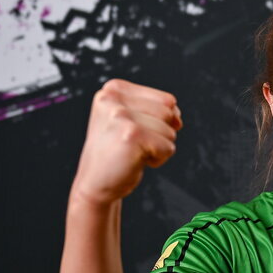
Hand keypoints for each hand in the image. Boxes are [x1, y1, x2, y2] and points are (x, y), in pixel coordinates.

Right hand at [70, 78, 182, 205]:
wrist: (95, 184)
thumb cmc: (117, 152)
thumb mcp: (131, 120)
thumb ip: (157, 109)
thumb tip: (178, 116)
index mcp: (113, 88)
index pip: (167, 100)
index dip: (161, 123)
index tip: (134, 132)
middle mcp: (113, 98)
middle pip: (169, 113)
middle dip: (160, 135)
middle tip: (133, 145)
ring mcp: (121, 115)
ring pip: (170, 131)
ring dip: (158, 148)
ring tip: (132, 152)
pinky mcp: (131, 134)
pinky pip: (168, 147)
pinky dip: (158, 160)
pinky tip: (134, 161)